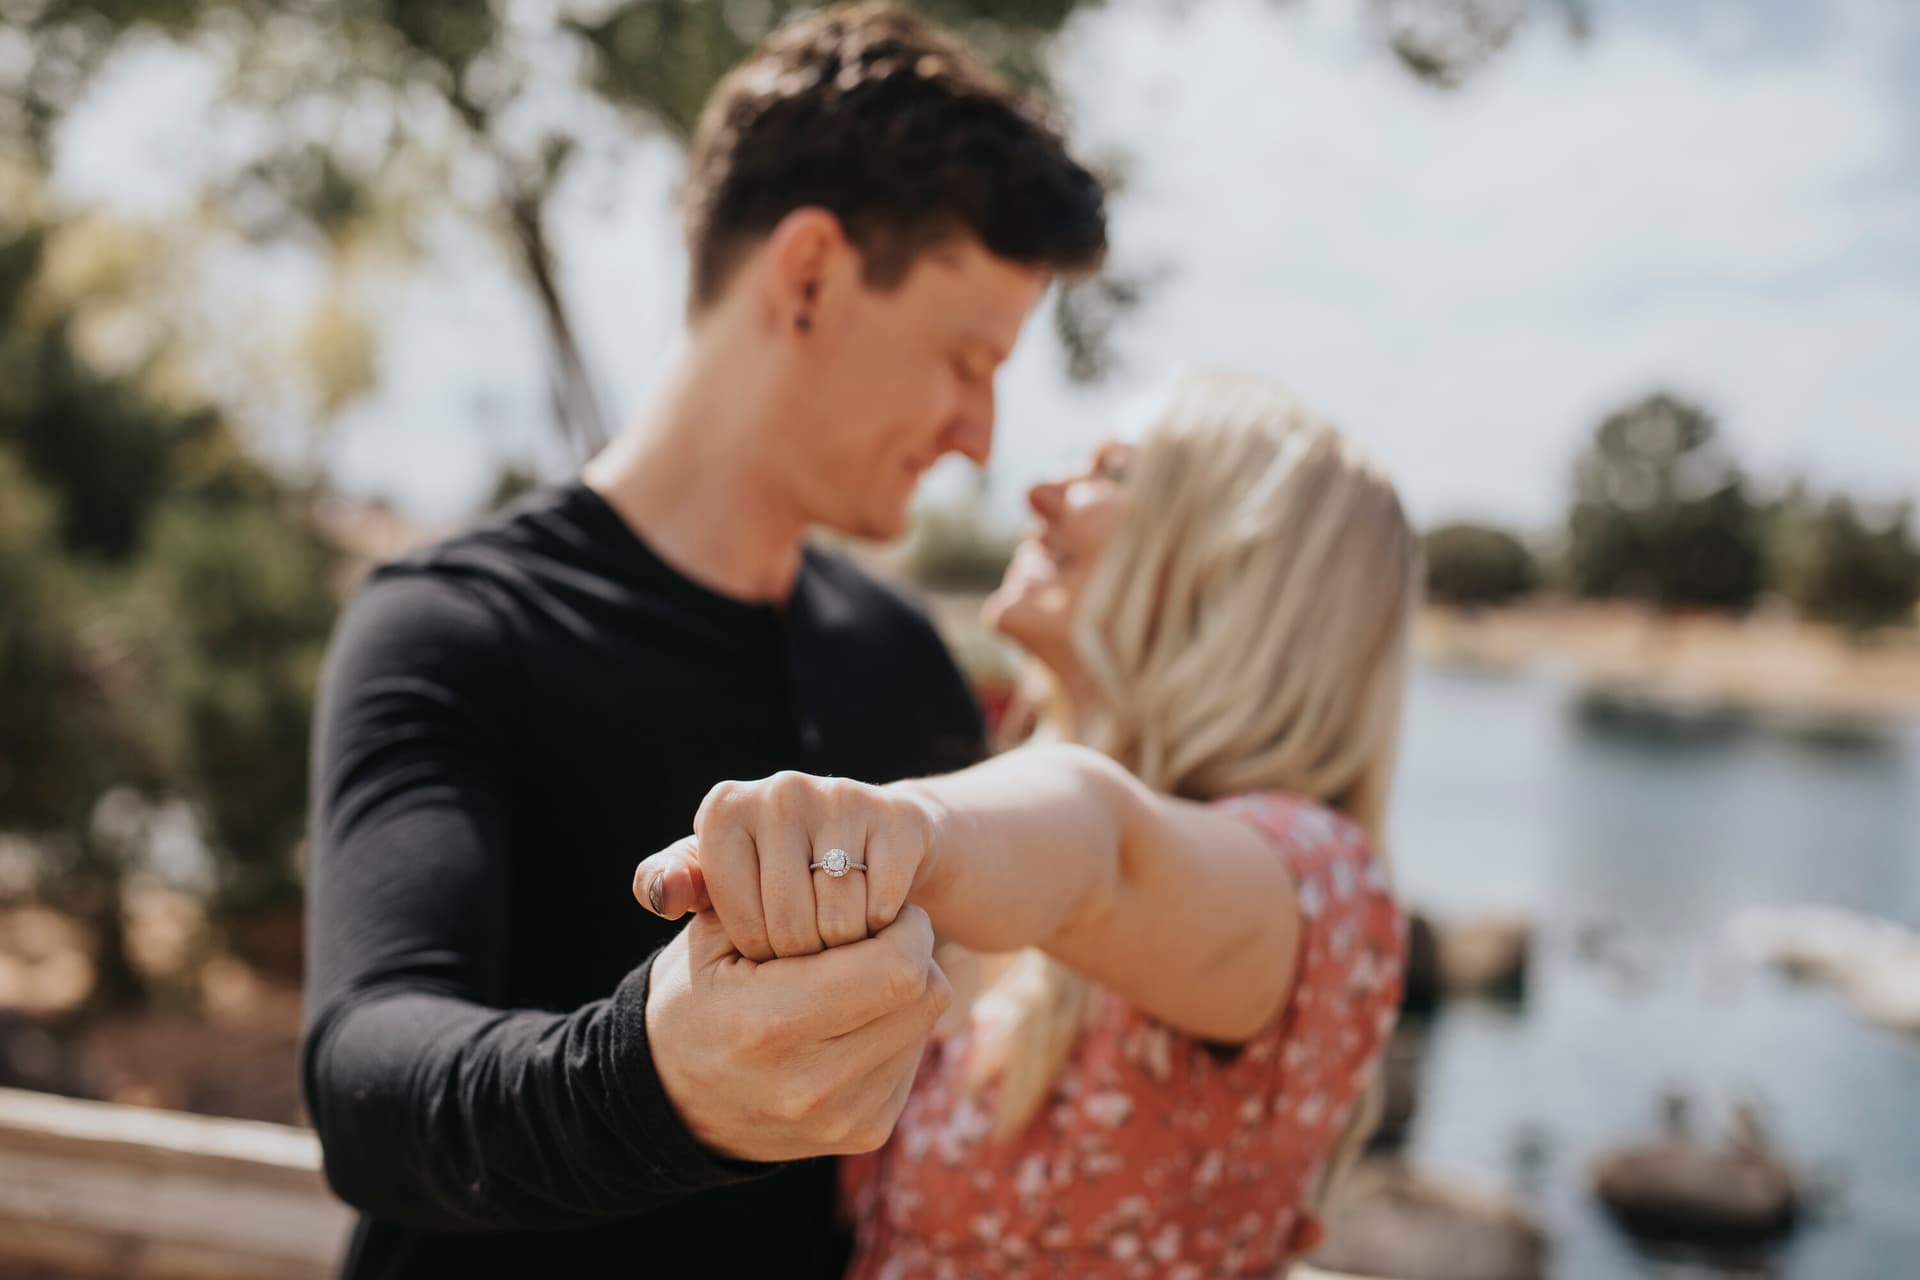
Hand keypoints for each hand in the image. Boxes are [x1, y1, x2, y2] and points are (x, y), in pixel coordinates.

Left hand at [634, 772, 934, 960]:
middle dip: (802, 954)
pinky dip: (881, 923)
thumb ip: (673, 884)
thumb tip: (661, 895)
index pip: (738, 920)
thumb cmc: (780, 866)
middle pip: (790, 924)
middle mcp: (779, 790)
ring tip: (840, 930)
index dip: (757, 948)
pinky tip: (875, 909)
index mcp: (724, 807)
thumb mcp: (719, 876)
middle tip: (810, 946)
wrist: (875, 837)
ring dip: (845, 944)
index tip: (767, 941)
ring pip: (839, 920)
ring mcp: (840, 797)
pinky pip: (882, 905)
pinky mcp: (896, 817)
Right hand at [643, 902, 950, 1161]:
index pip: (897, 965)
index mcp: (771, 1024)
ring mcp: (844, 1116)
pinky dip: (895, 1026)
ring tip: (854, 978)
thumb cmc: (694, 998)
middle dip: (911, 950)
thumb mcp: (711, 936)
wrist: (671, 1103)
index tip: (871, 909)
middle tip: (872, 936)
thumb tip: (857, 877)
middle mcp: (813, 1083)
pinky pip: (913, 1055)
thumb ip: (780, 895)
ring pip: (927, 1022)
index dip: (901, 924)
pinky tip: (850, 1019)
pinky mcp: (865, 1132)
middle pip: (925, 992)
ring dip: (905, 989)